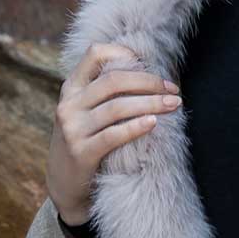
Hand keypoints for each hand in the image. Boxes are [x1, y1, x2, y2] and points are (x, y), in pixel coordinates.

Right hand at [47, 41, 181, 223]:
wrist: (64, 184)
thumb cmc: (86, 141)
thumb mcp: (85, 112)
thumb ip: (103, 93)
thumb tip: (148, 73)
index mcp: (71, 88)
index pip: (95, 54)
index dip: (123, 53)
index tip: (148, 64)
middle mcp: (69, 104)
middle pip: (114, 80)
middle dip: (149, 82)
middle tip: (173, 90)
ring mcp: (73, 128)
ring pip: (117, 107)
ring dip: (151, 103)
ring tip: (174, 105)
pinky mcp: (81, 152)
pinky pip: (113, 135)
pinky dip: (136, 127)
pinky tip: (154, 123)